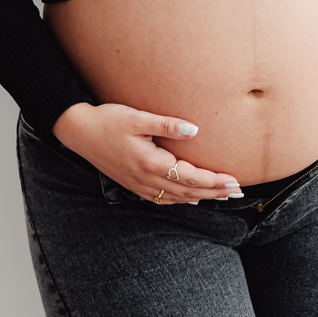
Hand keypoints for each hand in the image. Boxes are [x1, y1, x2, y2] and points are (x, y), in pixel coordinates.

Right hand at [51, 102, 242, 204]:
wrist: (79, 132)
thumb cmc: (108, 120)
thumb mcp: (137, 117)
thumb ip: (167, 124)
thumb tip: (193, 130)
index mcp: (150, 163)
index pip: (190, 177)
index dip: (214, 181)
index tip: (234, 181)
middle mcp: (146, 179)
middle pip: (188, 191)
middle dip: (214, 192)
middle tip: (237, 192)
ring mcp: (138, 184)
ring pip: (176, 197)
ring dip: (201, 196)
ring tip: (221, 195)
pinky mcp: (133, 183)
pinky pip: (163, 197)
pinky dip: (181, 199)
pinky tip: (191, 197)